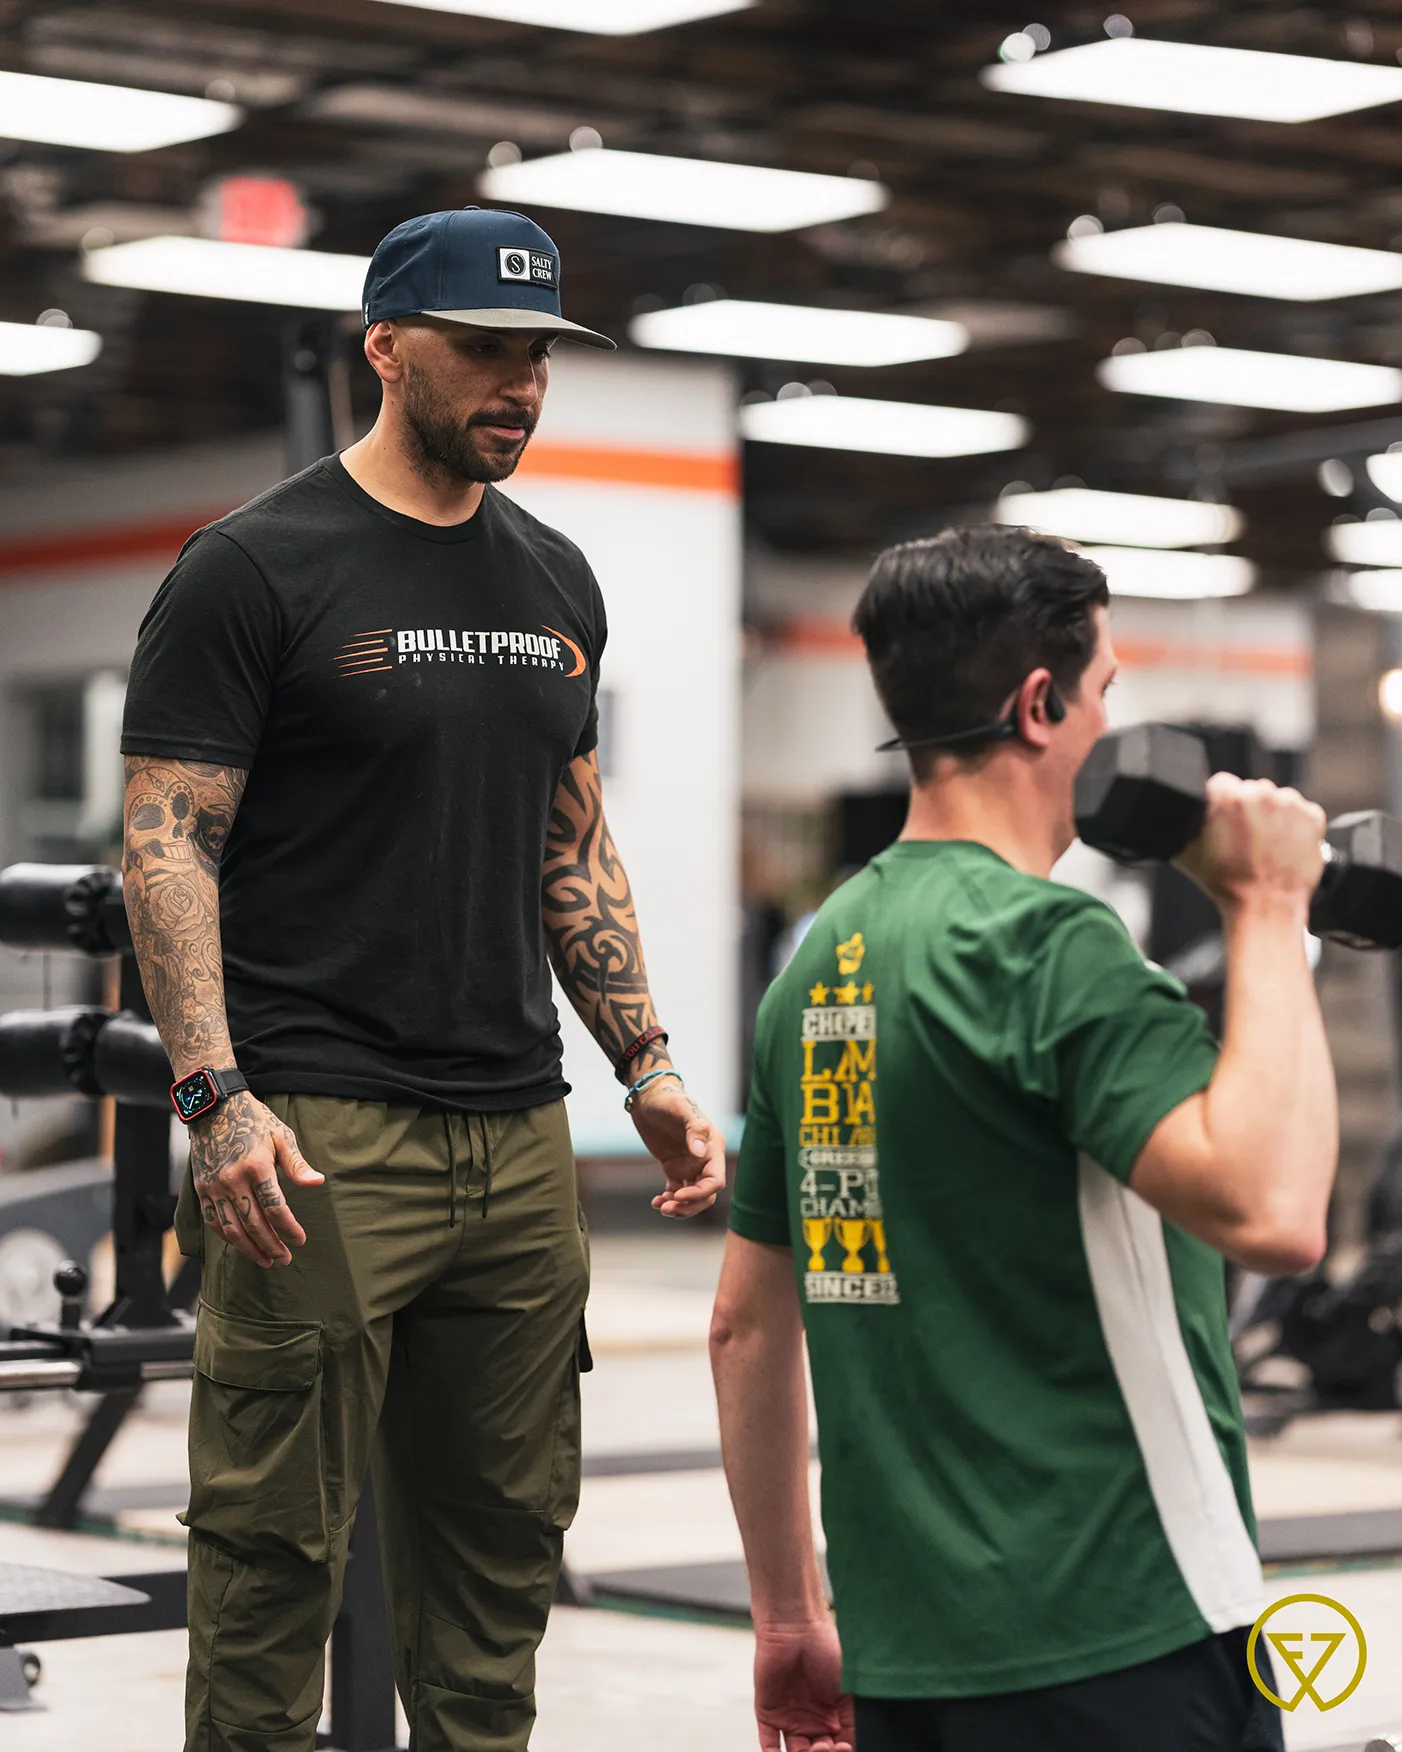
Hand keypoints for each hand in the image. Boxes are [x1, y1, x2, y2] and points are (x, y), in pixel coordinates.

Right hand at [189, 1090, 323, 1268]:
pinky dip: (228, 1238)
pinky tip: (242, 1246)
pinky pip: (214, 1222)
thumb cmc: (254, 1121)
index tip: (300, 1240)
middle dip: (271, 1245)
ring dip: (250, 1249)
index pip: (275, 1208)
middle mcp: (232, 1180)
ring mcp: (214, 1187)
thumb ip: (297, 1164)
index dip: (288, 1228)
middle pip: (254, 1224)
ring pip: (232, 1229)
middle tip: (285, 1260)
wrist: (214, 1109)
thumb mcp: (281, 1137)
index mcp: (256, 1167)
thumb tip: (317, 1183)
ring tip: (266, 1260)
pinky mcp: (202, 1190)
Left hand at [628, 1072, 726, 1217]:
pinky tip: (655, 1201)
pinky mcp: (675, 1167)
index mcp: (713, 1147)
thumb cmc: (667, 1099)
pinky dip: (668, 1200)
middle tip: (666, 1209)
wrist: (648, 1096)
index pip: (715, 1180)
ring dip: (679, 1207)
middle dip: (689, 1206)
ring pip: (692, 1196)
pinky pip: (676, 1191)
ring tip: (659, 1206)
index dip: (699, 1193)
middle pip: (705, 1194)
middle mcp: (705, 1159)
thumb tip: (701, 1152)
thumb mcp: (680, 1109)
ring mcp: (690, 1165)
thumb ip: (694, 1128)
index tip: (678, 1195)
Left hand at [754, 1619, 852, 1751]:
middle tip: (831, 1747)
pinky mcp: (768, 1714)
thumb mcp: (847, 1688)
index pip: (837, 1747)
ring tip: (818, 1747)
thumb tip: (856, 1746)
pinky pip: (770, 1745)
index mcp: (831, 1715)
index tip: (846, 1748)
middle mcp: (810, 1721)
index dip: (842, 1751)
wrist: (796, 1628)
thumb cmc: (825, 1649)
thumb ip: (852, 1719)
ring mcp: (789, 1719)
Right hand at [1176, 774, 1325, 915]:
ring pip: (1277, 799)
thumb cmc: (1226, 883)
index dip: (1220, 804)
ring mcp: (1289, 803)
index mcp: (1226, 795)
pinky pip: (1302, 812)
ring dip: (1272, 816)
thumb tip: (1176, 811)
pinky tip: (1283, 846)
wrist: (1264, 906)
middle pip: (1251, 790)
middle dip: (1248, 809)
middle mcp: (1259, 792)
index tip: (1223, 821)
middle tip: (1244, 838)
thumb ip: (1181, 822)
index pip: (1221, 784)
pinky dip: (1296, 825)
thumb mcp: (1184, 850)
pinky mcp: (1312, 815)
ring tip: (1265, 845)